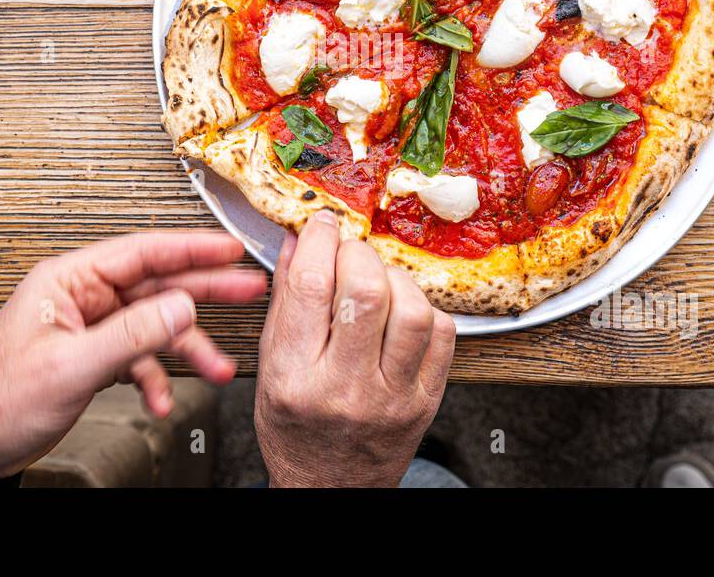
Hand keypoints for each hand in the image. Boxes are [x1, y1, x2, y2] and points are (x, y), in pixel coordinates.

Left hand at [0, 231, 267, 482]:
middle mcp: (83, 298)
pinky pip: (139, 358)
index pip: (142, 252)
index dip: (191, 248)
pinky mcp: (93, 356)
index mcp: (69, 281)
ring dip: (186, 349)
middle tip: (249, 288)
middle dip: (205, 291)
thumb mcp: (71, 366)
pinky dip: (156, 379)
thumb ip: (132, 334)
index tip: (229, 247)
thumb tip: (181, 306)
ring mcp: (90, 327)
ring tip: (219, 366)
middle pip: (157, 284)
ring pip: (154, 326)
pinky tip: (163, 400)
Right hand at [254, 210, 455, 486]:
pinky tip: (402, 311)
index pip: (309, 288)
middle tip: (349, 253)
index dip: (319, 241)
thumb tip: (300, 241)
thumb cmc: (295, 428)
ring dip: (394, 278)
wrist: (330, 489)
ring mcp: (393, 396)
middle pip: (366, 292)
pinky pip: (442, 333)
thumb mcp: (271, 367)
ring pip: (412, 309)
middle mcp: (345, 388)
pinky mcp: (426, 399)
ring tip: (376, 282)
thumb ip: (285, 302)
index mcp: (294, 377)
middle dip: (358, 254)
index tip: (323, 224)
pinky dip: (424, 307)